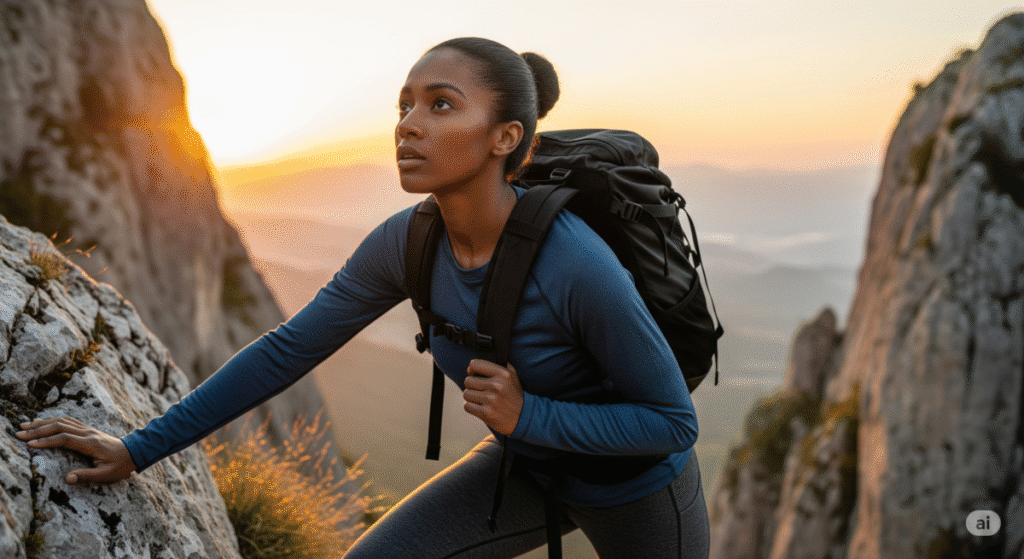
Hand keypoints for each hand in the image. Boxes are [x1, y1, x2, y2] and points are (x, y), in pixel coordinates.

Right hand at [15, 416, 137, 484]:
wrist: (134, 452)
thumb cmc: (120, 465)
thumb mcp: (106, 475)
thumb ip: (87, 476)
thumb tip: (67, 478)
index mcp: (91, 444)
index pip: (65, 439)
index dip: (47, 440)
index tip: (30, 444)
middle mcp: (88, 433)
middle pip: (60, 426)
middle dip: (38, 430)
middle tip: (19, 433)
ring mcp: (88, 429)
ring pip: (63, 421)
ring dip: (43, 423)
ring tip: (25, 426)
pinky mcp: (87, 429)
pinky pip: (68, 421)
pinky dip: (53, 420)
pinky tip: (43, 422)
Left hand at [463, 360, 522, 434]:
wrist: (522, 417)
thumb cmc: (514, 395)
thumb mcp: (513, 376)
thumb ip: (501, 364)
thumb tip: (484, 356)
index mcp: (503, 374)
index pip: (475, 364)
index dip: (471, 369)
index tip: (474, 374)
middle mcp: (497, 385)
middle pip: (468, 380)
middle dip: (472, 386)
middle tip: (479, 390)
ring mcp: (491, 400)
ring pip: (466, 394)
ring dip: (471, 397)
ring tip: (480, 399)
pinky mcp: (486, 413)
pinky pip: (467, 406)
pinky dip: (471, 407)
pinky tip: (480, 407)